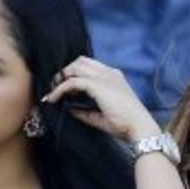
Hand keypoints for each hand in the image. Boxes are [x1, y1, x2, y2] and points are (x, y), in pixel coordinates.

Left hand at [43, 56, 158, 142]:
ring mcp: (104, 77)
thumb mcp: (100, 116)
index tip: (62, 86)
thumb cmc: (124, 124)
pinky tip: (53, 99)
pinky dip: (60, 89)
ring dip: (60, 78)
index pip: (89, 65)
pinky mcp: (98, 85)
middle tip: (54, 87)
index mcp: (113, 77)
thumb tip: (68, 109)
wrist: (138, 127)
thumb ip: (84, 111)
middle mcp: (109, 73)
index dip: (73, 72)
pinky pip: (72, 82)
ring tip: (51, 93)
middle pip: (80, 61)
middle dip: (65, 72)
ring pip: (75, 67)